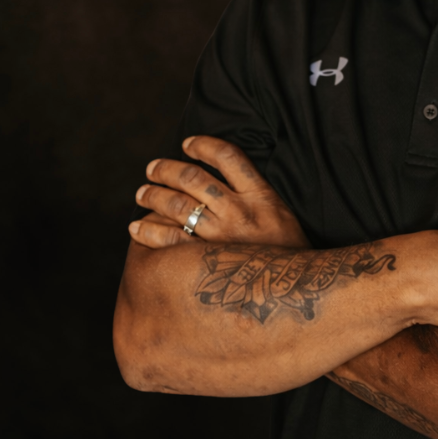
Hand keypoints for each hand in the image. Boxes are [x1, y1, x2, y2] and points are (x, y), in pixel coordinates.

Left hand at [130, 135, 310, 249]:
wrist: (300, 294)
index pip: (228, 156)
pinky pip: (169, 240)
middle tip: (152, 169)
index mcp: (262, 196)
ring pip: (178, 205)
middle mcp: (240, 211)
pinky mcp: (208, 261)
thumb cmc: (291, 257)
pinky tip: (137, 227)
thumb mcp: (285, 217)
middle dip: (167, 170)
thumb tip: (227, 181)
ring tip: (142, 192)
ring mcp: (223, 237)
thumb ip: (260, 199)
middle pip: (194, 179)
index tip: (187, 143)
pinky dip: (148, 231)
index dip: (204, 145)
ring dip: (153, 195)